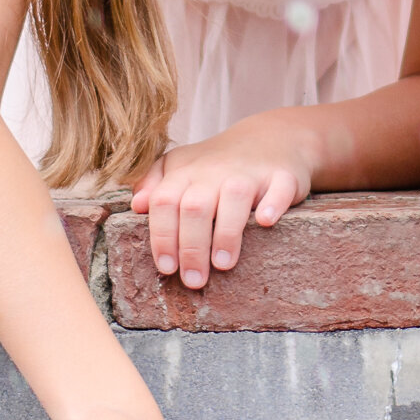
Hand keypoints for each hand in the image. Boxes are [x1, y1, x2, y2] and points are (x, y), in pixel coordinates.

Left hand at [132, 119, 314, 287]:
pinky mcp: (283, 176)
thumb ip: (154, 184)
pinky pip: (278, 189)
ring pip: (233, 197)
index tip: (167, 268)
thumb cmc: (217, 163)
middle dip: (191, 247)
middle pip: (195, 206)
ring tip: (222, 265)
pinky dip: (273, 205)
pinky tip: (266, 222)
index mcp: (186, 172)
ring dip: (226, 233)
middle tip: (194, 280)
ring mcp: (250, 172)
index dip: (162, 236)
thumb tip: (137, 205)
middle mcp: (215, 171)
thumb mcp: (180, 166)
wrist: (270, 138)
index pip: (164, 202)